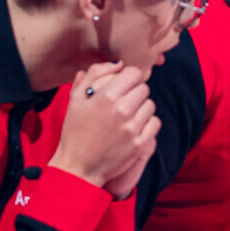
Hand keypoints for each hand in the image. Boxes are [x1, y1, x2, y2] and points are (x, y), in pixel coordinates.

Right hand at [49, 62, 158, 189]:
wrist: (78, 166)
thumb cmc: (75, 131)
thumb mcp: (75, 99)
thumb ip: (93, 74)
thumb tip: (117, 64)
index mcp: (106, 96)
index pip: (134, 73)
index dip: (129, 77)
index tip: (124, 85)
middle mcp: (122, 110)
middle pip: (144, 89)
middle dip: (135, 93)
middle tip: (125, 102)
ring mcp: (133, 128)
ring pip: (150, 106)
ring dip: (141, 109)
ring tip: (128, 116)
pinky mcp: (140, 144)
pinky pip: (154, 124)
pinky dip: (147, 124)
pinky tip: (134, 128)